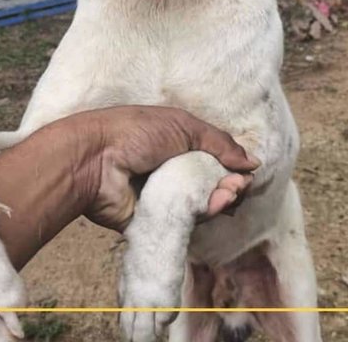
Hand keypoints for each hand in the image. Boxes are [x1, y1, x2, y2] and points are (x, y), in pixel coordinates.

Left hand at [79, 106, 259, 230]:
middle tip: (238, 184)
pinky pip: (187, 221)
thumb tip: (252, 162)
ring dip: (222, 198)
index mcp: (176, 145)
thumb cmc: (135, 132)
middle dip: (230, 184)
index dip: (231, 165)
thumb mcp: (182, 125)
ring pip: (203, 204)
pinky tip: (217, 203)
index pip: (213, 159)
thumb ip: (219, 142)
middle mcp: (172, 171)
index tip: (245, 170)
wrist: (95, 158)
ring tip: (230, 192)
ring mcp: (164, 197)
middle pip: (211, 183)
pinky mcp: (157, 221)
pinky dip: (205, 213)